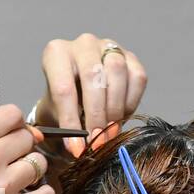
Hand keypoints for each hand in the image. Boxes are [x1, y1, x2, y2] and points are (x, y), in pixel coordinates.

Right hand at [0, 104, 54, 193]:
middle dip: (22, 148)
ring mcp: (2, 187)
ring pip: (39, 163)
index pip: (11, 114)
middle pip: (27, 138)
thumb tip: (19, 132)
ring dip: (32, 171)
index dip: (15, 124)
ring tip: (15, 182)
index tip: (12, 135)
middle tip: (10, 162)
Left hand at [37, 33, 147, 156]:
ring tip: (109, 132)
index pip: (64, 87)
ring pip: (117, 72)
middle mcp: (83, 44)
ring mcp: (108, 46)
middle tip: (97, 141)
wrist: (78, 89)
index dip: (71, 121)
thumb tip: (79, 149)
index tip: (77, 148)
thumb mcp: (56, 112)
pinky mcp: (130, 56)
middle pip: (94, 76)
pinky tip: (122, 116)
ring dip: (115, 109)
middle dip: (96, 115)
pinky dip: (131, 102)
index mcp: (56, 53)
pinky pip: (137, 77)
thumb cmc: (64, 101)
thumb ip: (65, 127)